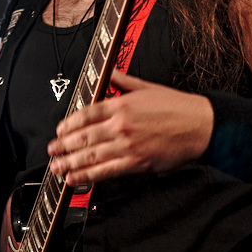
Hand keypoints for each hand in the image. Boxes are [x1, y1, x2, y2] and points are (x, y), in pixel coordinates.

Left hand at [47, 70, 213, 185]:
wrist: (200, 125)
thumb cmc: (177, 107)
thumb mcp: (146, 87)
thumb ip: (122, 81)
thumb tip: (109, 72)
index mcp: (121, 104)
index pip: (86, 114)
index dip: (69, 124)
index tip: (59, 131)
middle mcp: (121, 125)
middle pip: (84, 136)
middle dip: (64, 146)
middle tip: (52, 151)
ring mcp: (127, 145)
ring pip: (91, 155)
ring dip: (70, 163)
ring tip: (57, 167)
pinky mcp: (136, 163)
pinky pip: (106, 171)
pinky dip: (88, 176)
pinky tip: (76, 179)